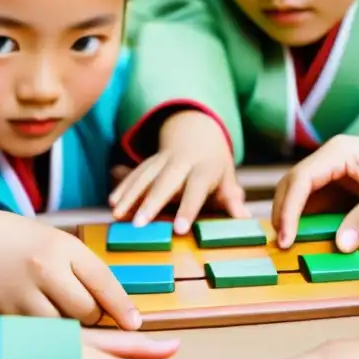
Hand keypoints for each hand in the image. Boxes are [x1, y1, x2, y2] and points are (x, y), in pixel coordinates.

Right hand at [0, 209, 141, 328]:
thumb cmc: (25, 243)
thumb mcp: (60, 244)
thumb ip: (87, 271)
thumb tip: (118, 310)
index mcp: (63, 247)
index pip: (103, 281)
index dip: (122, 307)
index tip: (135, 324)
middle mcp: (45, 269)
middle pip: (87, 311)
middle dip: (92, 315)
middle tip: (82, 307)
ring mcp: (24, 294)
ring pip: (64, 328)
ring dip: (70, 327)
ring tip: (58, 310)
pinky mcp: (7, 314)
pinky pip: (41, 335)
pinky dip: (48, 334)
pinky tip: (40, 317)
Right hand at [109, 110, 249, 233]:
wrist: (197, 129)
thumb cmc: (215, 162)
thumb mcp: (227, 177)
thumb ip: (232, 198)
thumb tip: (245, 218)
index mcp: (204, 169)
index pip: (195, 191)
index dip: (188, 209)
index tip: (179, 229)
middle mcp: (181, 163)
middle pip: (165, 183)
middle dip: (151, 203)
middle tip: (139, 224)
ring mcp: (163, 160)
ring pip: (145, 177)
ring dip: (130, 195)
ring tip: (117, 214)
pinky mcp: (150, 161)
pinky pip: (135, 173)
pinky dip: (123, 187)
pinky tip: (113, 202)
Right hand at [272, 132, 358, 251]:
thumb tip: (341, 245)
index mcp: (337, 152)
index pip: (301, 180)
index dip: (289, 210)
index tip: (286, 238)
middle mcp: (328, 160)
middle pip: (291, 186)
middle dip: (283, 214)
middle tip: (282, 246)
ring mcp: (330, 173)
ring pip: (297, 195)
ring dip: (290, 218)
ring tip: (288, 245)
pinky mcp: (336, 188)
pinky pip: (313, 205)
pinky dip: (305, 222)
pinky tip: (305, 239)